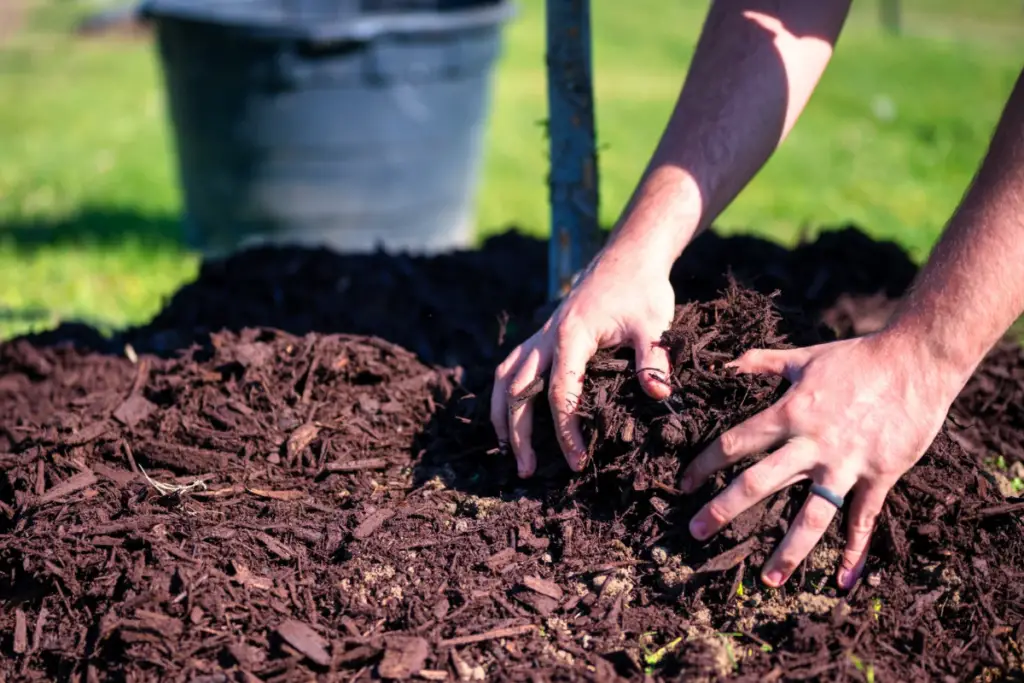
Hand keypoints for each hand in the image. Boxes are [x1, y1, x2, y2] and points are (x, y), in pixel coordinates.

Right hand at [491, 241, 675, 476]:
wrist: (628, 256)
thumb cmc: (642, 290)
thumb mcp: (654, 324)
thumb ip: (654, 359)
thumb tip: (658, 395)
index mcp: (571, 336)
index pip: (559, 393)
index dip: (565, 431)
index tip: (577, 461)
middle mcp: (547, 337)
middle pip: (518, 390)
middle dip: (518, 433)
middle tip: (527, 471)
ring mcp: (541, 335)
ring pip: (505, 378)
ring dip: (501, 416)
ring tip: (507, 451)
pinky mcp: (542, 336)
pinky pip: (511, 366)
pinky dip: (504, 394)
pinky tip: (509, 416)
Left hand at [679, 331, 963, 589]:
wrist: (916, 361)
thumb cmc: (857, 358)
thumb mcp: (804, 357)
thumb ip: (762, 362)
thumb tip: (726, 364)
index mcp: (789, 413)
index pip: (734, 444)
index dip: (705, 465)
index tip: (684, 484)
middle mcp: (812, 444)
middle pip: (758, 483)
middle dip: (724, 509)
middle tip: (697, 532)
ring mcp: (846, 464)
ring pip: (811, 515)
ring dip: (788, 550)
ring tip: (769, 579)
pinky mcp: (879, 475)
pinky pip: (863, 519)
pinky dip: (855, 551)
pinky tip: (843, 579)